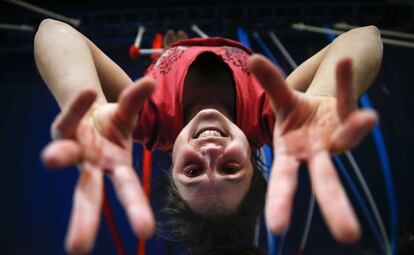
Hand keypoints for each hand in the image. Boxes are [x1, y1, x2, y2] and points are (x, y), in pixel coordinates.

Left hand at [41, 78, 155, 253]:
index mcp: (116, 166)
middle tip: (78, 249)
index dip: (136, 211)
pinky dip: (80, 105)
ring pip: (65, 157)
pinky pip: (70, 116)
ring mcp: (75, 147)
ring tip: (51, 159)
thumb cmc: (112, 125)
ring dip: (60, 157)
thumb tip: (151, 81)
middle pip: (89, 194)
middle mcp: (93, 164)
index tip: (145, 232)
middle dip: (85, 219)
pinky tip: (90, 92)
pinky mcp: (62, 128)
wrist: (88, 114)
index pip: (128, 192)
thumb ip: (136, 101)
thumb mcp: (127, 117)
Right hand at [248, 55, 377, 241]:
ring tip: (366, 118)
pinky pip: (347, 99)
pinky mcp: (350, 118)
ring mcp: (336, 138)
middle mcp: (316, 153)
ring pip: (349, 139)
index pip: (285, 181)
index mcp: (291, 154)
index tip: (277, 228)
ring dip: (356, 129)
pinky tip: (344, 63)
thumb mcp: (281, 103)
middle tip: (348, 236)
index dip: (281, 202)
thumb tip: (252, 58)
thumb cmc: (296, 117)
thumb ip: (270, 83)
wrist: (319, 109)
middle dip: (335, 206)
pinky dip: (345, 83)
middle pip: (325, 180)